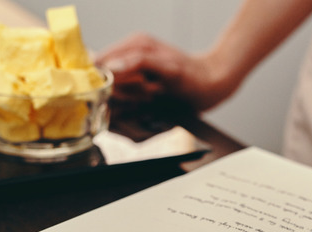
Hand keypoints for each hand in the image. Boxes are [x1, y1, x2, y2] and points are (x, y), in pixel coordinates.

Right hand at [95, 33, 235, 109]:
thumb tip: (112, 67)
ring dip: (132, 100)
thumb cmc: (194, 76)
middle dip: (125, 91)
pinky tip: (151, 102)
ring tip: (153, 95)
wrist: (211, 86)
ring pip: (115, 94)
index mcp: (134, 45)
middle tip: (149, 91)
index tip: (125, 88)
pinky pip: (124, 102)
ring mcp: (133, 73)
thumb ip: (139, 63)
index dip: (107, 79)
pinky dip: (135, 106)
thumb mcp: (168, 67)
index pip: (100, 62)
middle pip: (106, 81)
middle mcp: (130, 58)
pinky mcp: (137, 89)